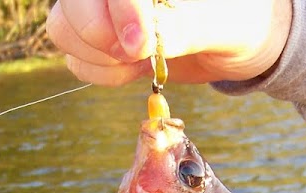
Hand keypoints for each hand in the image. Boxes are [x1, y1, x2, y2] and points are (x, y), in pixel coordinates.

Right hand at [46, 0, 292, 85]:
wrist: (241, 42)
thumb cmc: (241, 22)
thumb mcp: (225, 25)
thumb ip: (187, 27)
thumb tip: (142, 41)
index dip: (121, 11)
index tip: (140, 47)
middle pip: (73, 4)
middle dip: (99, 35)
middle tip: (140, 56)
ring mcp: (103, 8)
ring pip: (64, 28)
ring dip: (98, 56)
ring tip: (141, 62)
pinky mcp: (100, 38)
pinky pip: (76, 58)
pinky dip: (101, 72)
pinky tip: (134, 70)